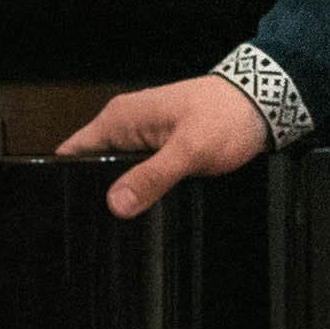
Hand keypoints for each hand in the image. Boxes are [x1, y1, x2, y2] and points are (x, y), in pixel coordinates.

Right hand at [57, 74, 266, 217]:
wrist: (263, 103)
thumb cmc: (228, 115)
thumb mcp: (189, 149)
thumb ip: (152, 176)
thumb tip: (115, 203)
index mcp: (120, 118)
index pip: (72, 152)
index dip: (66, 180)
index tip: (71, 210)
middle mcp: (126, 124)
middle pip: (93, 166)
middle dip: (96, 193)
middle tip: (102, 225)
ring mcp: (144, 135)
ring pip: (118, 172)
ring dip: (123, 191)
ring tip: (125, 220)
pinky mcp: (162, 146)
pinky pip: (140, 171)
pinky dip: (142, 186)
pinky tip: (147, 206)